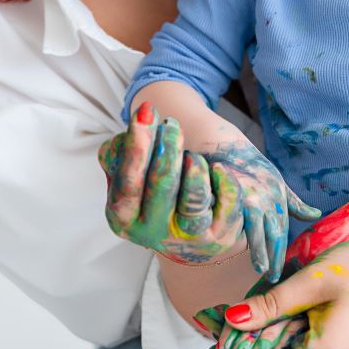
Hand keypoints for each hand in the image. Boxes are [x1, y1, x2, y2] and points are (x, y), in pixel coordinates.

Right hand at [98, 103, 242, 263]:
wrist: (193, 231)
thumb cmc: (157, 192)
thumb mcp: (133, 175)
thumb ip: (122, 154)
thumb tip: (126, 135)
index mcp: (123, 216)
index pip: (128, 181)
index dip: (137, 145)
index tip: (147, 110)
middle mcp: (152, 231)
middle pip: (161, 185)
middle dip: (168, 147)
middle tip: (172, 124)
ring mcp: (187, 237)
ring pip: (193, 198)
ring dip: (195, 166)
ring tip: (193, 156)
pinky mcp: (219, 237)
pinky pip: (227, 204)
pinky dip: (223, 180)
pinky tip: (218, 169)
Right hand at [203, 143, 320, 281]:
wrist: (223, 145)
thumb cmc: (249, 166)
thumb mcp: (276, 183)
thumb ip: (294, 203)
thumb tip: (316, 215)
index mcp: (279, 197)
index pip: (283, 230)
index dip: (281, 251)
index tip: (280, 270)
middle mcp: (268, 198)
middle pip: (275, 232)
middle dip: (275, 256)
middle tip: (275, 276)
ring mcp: (252, 196)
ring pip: (260, 228)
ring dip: (261, 250)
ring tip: (263, 268)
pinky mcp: (235, 193)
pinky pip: (239, 218)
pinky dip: (239, 233)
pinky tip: (235, 247)